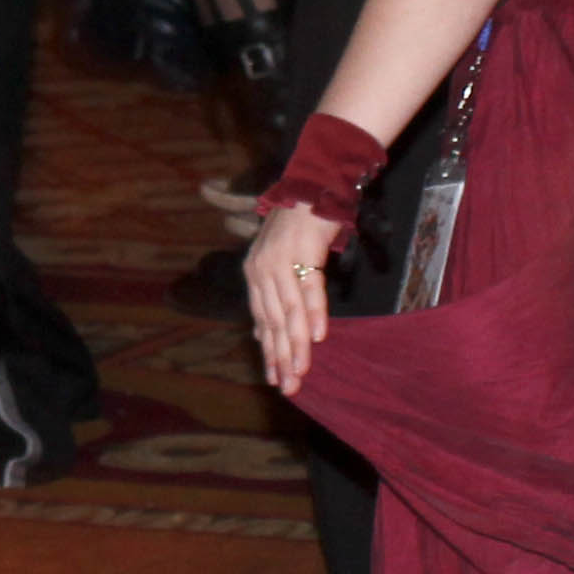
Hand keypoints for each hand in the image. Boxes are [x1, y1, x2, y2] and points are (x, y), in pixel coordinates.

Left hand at [246, 201, 344, 393]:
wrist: (312, 185)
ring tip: (303, 371)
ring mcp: (280, 260)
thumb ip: (279, 294)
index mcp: (255, 275)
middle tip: (289, 388)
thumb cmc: (301, 225)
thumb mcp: (282, 260)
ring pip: (289, 312)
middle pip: (273, 323)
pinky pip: (309, 288)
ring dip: (297, 345)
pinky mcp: (303, 250)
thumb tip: (272, 330)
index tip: (277, 380)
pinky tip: (318, 336)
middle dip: (281, 358)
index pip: (262, 322)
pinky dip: (314, 313)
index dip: (270, 352)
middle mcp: (261, 270)